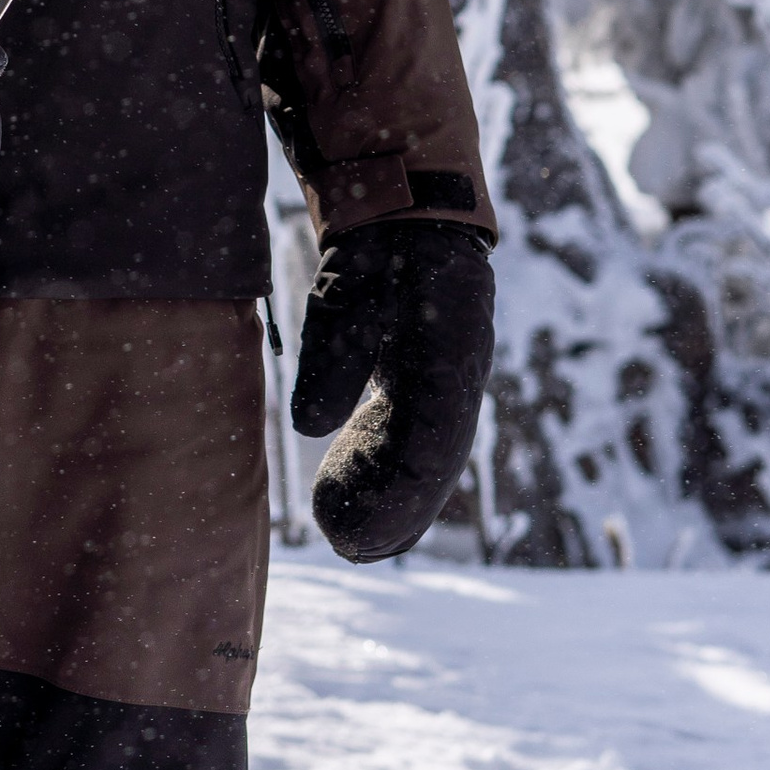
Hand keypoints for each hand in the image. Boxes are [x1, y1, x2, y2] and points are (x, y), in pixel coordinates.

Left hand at [292, 219, 494, 562]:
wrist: (413, 222)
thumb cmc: (378, 250)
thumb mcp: (349, 287)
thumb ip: (333, 351)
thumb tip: (308, 426)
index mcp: (449, 344)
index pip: (433, 431)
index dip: (401, 486)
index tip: (362, 516)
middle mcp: (460, 374)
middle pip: (438, 461)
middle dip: (396, 512)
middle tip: (345, 547)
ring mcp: (453, 387)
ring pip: (435, 464)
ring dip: (399, 511)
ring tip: (354, 548)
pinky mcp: (434, 394)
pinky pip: (425, 453)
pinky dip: (403, 493)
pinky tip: (375, 528)